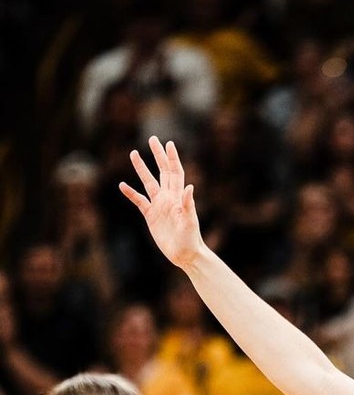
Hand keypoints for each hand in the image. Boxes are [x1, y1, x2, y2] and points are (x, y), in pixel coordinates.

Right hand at [120, 136, 204, 269]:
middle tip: (153, 139)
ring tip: (133, 154)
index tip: (169, 143)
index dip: (172, 158)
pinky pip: (139, 201)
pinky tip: (122, 185)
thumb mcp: (190, 221)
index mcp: (178, 197)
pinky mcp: (151, 216)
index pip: (175, 172)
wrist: (184, 255)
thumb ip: (188, 204)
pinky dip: (131, 193)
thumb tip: (189, 186)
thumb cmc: (191, 238)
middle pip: (162, 172)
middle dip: (157, 155)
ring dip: (141, 169)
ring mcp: (159, 206)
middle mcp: (168, 198)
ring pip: (148, 183)